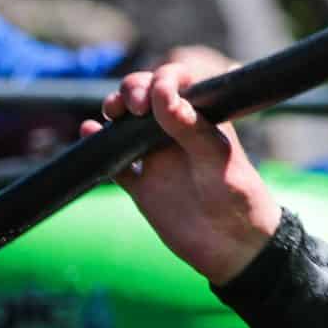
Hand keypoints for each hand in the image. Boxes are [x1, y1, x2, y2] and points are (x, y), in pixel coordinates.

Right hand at [82, 45, 280, 285]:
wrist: (233, 248)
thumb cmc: (238, 197)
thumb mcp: (216, 159)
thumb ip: (190, 127)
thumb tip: (163, 93)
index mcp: (201, 119)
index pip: (178, 82)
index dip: (163, 79)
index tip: (156, 92)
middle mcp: (176, 134)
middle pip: (145, 97)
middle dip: (132, 90)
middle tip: (133, 107)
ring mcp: (156, 159)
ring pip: (125, 126)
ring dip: (113, 112)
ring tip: (109, 113)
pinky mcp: (141, 186)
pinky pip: (114, 163)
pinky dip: (98, 147)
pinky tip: (88, 133)